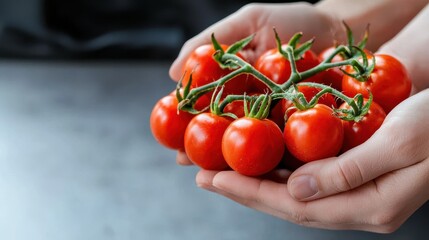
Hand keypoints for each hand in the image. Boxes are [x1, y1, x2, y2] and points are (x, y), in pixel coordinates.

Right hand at [171, 2, 341, 164]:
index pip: (206, 108)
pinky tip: (259, 171)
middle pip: (224, 132)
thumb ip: (212, 42)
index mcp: (236, 84)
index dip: (189, 125)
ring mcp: (277, 120)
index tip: (174, 141)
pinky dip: (272, 157)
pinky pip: (287, 144)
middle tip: (188, 163)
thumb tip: (172, 72)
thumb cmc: (293, 22)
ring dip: (231, 162)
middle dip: (205, 150)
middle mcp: (253, 106)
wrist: (339, 30)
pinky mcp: (304, 128)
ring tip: (214, 174)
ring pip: (251, 145)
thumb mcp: (249, 21)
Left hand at [196, 88, 428, 232]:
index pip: (299, 208)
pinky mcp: (354, 173)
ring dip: (258, 181)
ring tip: (222, 170)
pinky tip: (260, 160)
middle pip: (290, 204)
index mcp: (372, 207)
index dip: (253, 194)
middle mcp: (360, 205)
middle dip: (246, 190)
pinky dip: (279, 169)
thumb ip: (348, 172)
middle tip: (206, 176)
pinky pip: (308, 176)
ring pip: (296, 192)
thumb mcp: (401, 142)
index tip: (215, 179)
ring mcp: (357, 191)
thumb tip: (295, 190)